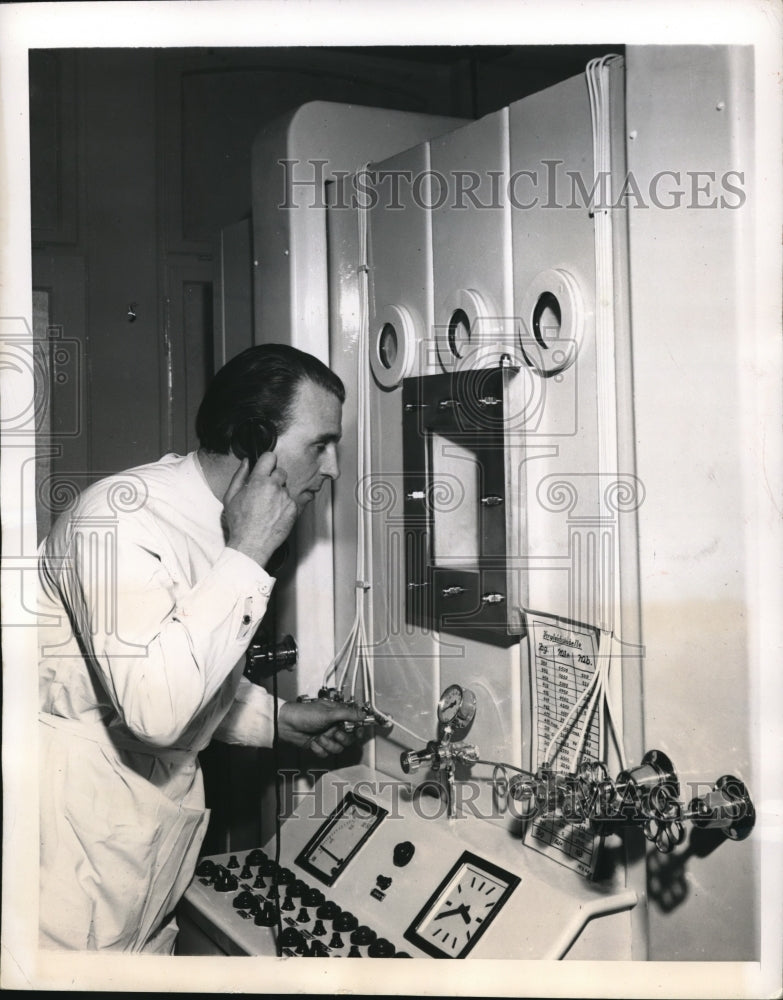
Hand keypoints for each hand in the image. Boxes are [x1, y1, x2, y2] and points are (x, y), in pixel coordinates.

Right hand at [223, 453, 297, 568]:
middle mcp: (275, 487)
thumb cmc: (240, 522)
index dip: (268, 461)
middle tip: (265, 491)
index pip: (270, 457)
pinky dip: (284, 506)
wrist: (252, 544)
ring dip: (279, 493)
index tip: (266, 466)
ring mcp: (286, 498)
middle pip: (281, 472)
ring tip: (268, 507)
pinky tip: (274, 515)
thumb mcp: (231, 497)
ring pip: (285, 488)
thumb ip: (239, 476)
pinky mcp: (293, 509)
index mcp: (259, 481)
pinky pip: (290, 501)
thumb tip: (246, 462)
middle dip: (274, 478)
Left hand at [277, 700, 364, 757]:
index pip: (354, 723)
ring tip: (320, 737)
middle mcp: (334, 726)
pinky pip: (326, 753)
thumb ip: (347, 714)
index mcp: (338, 715)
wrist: (287, 725)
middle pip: (349, 739)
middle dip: (341, 739)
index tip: (357, 732)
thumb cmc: (304, 714)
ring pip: (337, 748)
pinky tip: (313, 742)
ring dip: (328, 744)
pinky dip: (319, 749)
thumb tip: (362, 714)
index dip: (358, 729)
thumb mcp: (328, 713)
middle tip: (334, 733)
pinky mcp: (319, 745)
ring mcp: (327, 736)